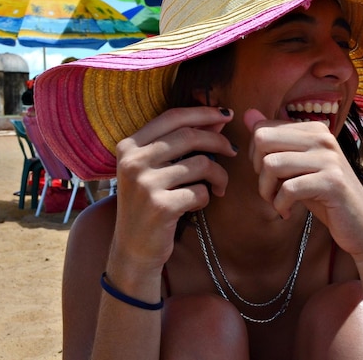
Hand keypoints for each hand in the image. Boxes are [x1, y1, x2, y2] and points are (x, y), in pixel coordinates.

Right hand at [110, 106, 237, 274]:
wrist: (133, 249)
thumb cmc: (150, 203)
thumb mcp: (157, 169)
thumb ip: (183, 142)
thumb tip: (218, 118)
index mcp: (129, 146)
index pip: (172, 117)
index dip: (203, 112)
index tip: (226, 115)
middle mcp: (133, 161)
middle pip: (190, 136)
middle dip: (219, 142)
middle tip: (233, 151)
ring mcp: (145, 184)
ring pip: (201, 164)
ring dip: (219, 175)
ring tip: (218, 185)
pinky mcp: (160, 207)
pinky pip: (201, 192)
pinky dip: (207, 197)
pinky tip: (197, 205)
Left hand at [244, 108, 362, 257]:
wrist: (361, 225)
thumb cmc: (324, 195)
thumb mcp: (296, 166)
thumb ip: (274, 141)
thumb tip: (247, 114)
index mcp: (314, 129)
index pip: (262, 129)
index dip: (255, 155)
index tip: (269, 175)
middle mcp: (323, 137)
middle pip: (262, 140)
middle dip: (257, 170)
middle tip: (270, 189)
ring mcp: (329, 158)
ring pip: (271, 164)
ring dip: (267, 191)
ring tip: (279, 202)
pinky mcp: (332, 182)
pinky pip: (288, 189)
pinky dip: (280, 205)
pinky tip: (287, 212)